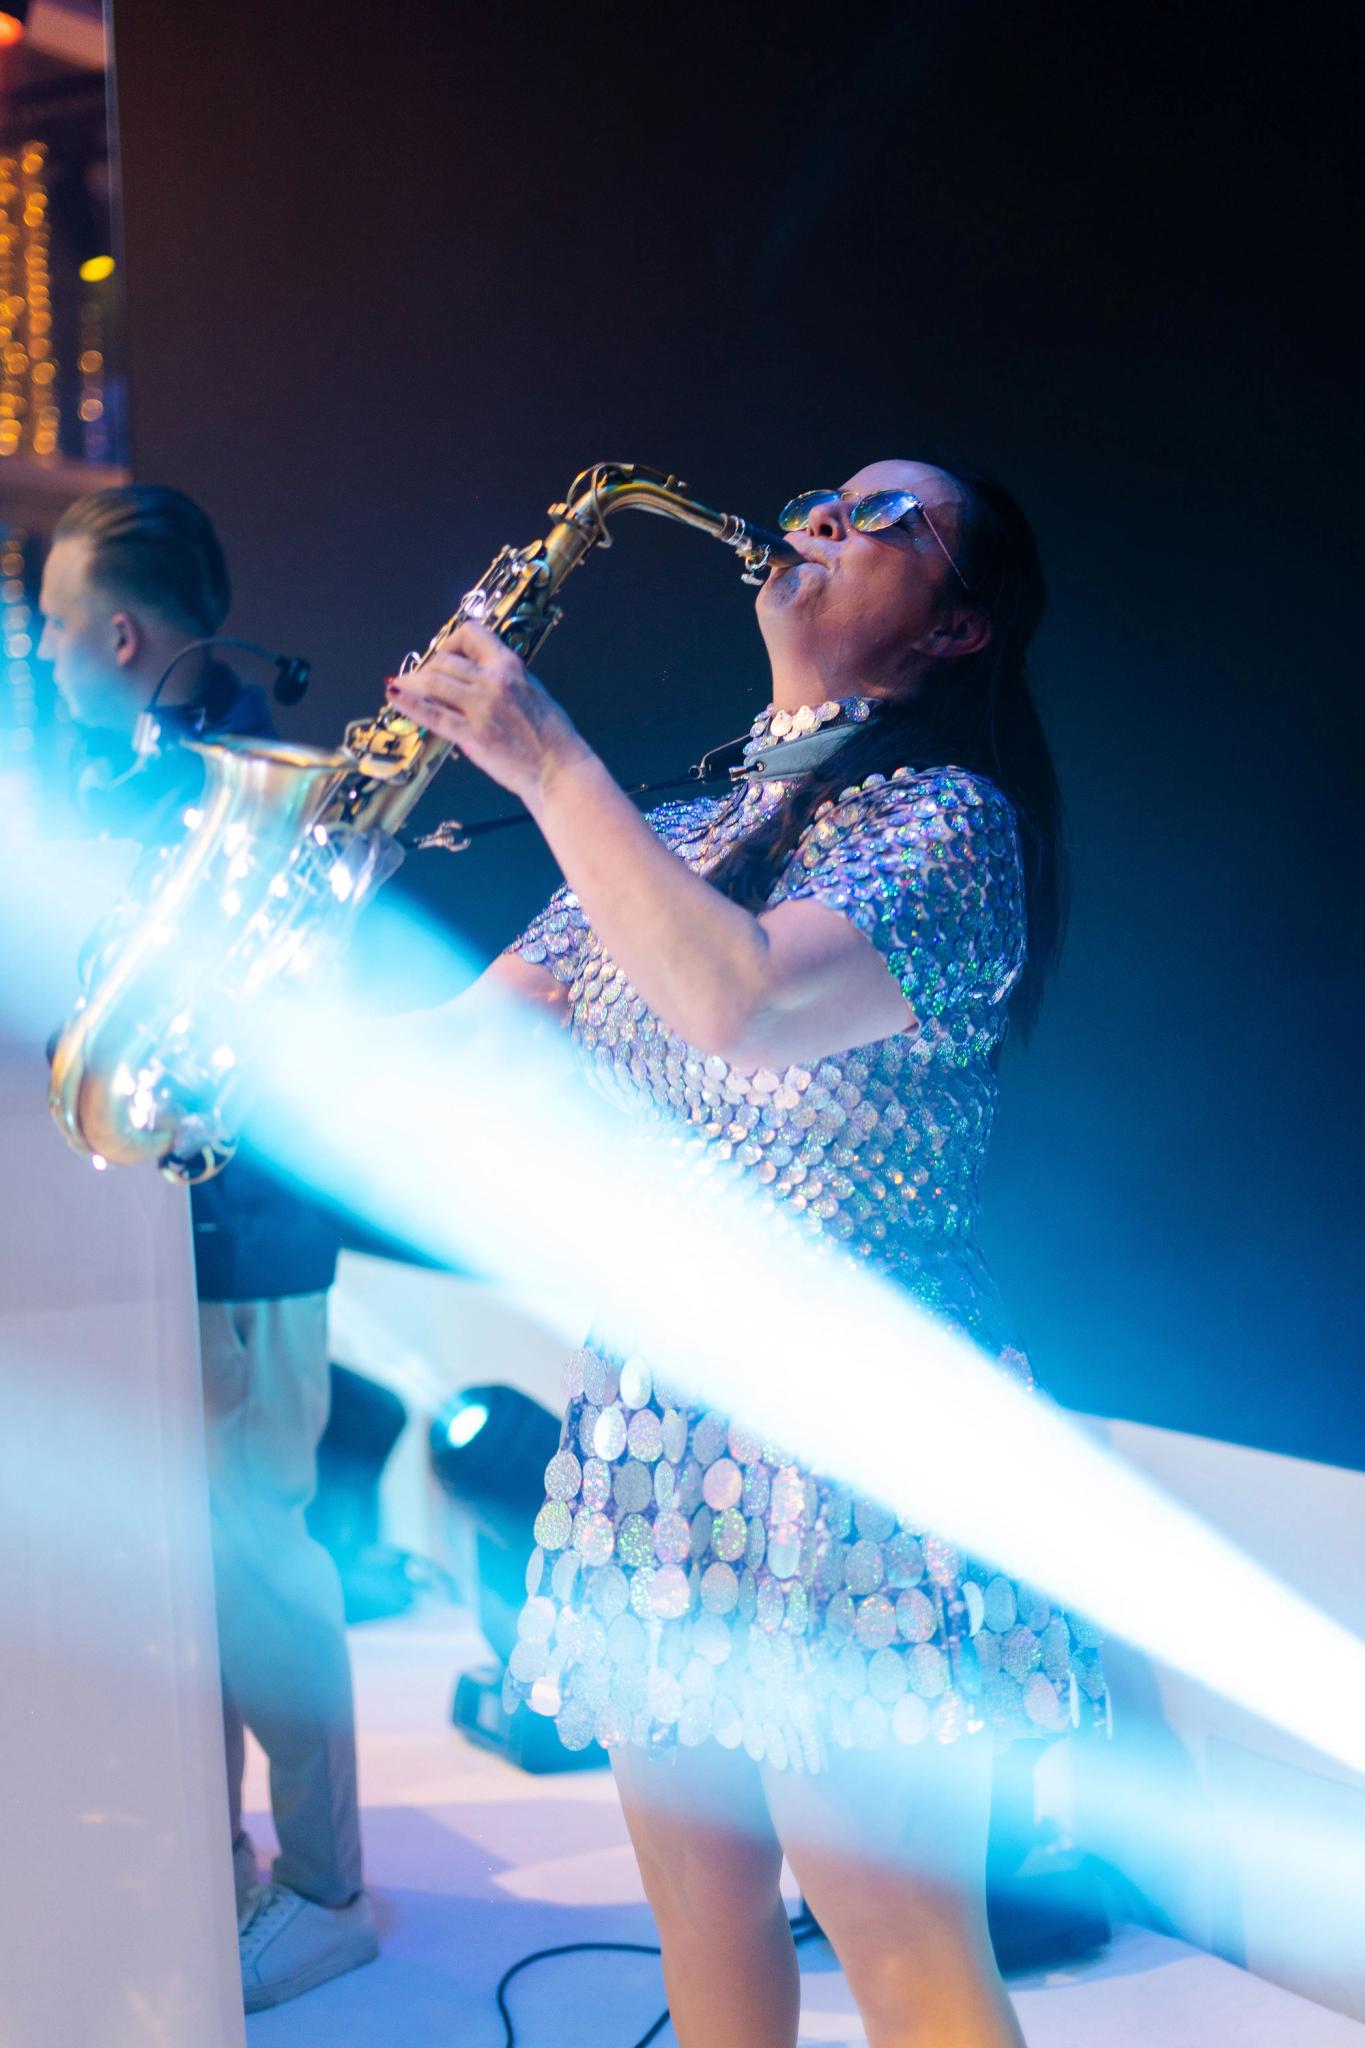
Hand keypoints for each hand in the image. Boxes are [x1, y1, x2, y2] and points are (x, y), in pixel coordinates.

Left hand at [385, 621, 591, 802]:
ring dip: (411, 683)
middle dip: (428, 668)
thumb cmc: (551, 735)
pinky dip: (409, 704)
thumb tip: (477, 674)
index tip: (445, 655)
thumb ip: (504, 679)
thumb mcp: (532, 691)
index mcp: (510, 666)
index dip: (451, 642)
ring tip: (399, 686)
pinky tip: (395, 698)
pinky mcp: (471, 735)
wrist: (558, 769)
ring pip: (433, 682)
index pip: (471, 634)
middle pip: (445, 661)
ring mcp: (480, 708)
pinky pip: (433, 714)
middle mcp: (493, 681)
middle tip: (420, 680)